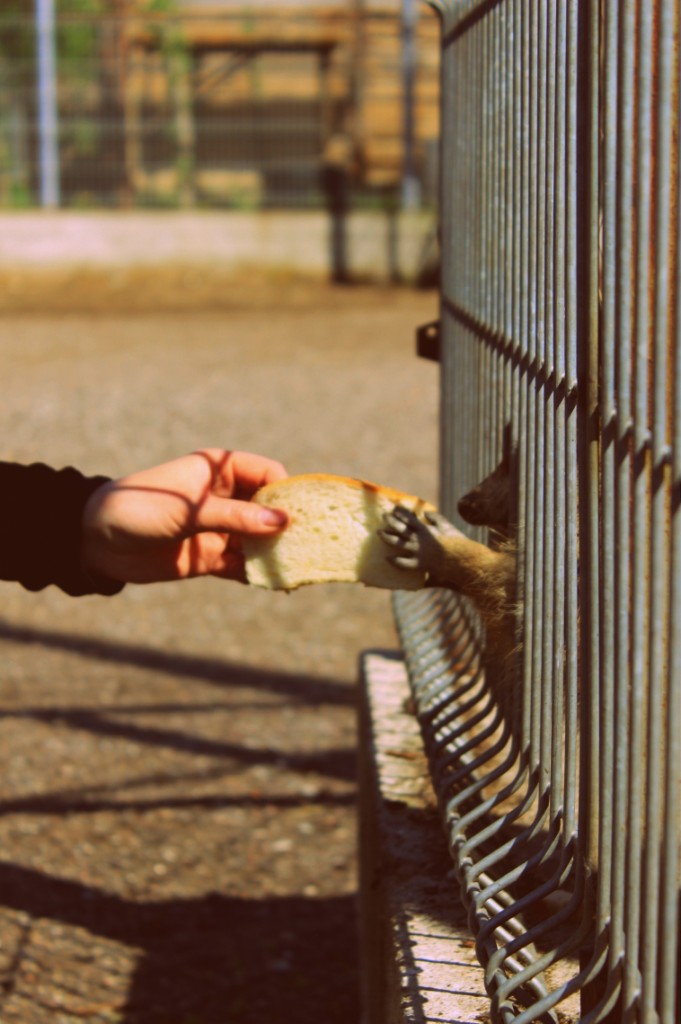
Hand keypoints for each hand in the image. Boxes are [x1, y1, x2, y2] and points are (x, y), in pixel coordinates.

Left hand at [81, 449, 288, 584]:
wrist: (96, 541)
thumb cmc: (140, 509)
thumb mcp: (190, 511)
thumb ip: (236, 517)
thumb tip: (283, 522)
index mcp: (221, 469)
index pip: (268, 475)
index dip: (286, 493)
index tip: (300, 517)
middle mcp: (227, 497)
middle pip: (271, 509)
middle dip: (289, 527)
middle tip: (311, 547)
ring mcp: (221, 528)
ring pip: (261, 539)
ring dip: (278, 553)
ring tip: (299, 570)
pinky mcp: (212, 557)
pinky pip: (245, 565)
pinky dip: (260, 573)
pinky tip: (276, 583)